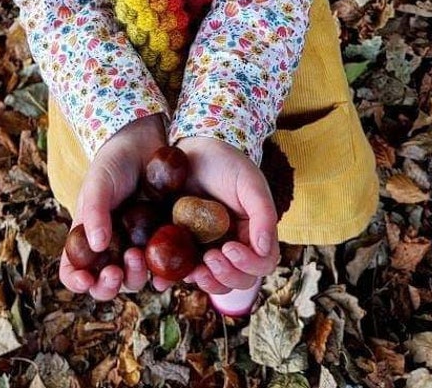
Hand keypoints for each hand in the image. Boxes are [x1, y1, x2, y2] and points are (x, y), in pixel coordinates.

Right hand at [59, 113, 165, 299]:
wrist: (146, 144)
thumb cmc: (114, 162)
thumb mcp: (99, 182)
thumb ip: (94, 211)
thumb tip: (97, 246)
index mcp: (87, 237)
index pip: (73, 270)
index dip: (76, 281)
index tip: (85, 279)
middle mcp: (110, 248)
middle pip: (104, 284)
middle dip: (107, 286)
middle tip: (114, 272)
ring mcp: (136, 246)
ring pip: (132, 279)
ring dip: (133, 277)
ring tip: (137, 256)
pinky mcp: (161, 242)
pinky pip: (161, 269)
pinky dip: (161, 276)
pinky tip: (163, 272)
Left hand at [174, 136, 279, 296]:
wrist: (192, 149)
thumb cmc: (225, 161)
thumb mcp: (249, 182)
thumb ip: (263, 214)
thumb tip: (264, 249)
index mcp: (254, 232)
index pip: (261, 262)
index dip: (248, 264)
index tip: (229, 248)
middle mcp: (234, 244)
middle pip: (240, 279)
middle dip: (226, 276)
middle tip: (210, 258)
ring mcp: (209, 247)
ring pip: (215, 281)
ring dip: (207, 282)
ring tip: (195, 270)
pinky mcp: (185, 245)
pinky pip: (184, 269)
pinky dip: (177, 278)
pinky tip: (167, 277)